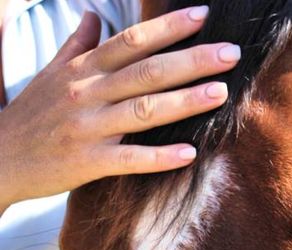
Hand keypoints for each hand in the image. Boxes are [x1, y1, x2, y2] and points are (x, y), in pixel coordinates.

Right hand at [0, 6, 240, 208]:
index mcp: (83, 69)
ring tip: (220, 93)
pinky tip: (190, 154)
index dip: (168, 28)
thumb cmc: (33, 115)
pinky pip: (129, 159)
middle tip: (231, 54)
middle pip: (147, 71)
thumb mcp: (51, 73)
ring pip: (143, 110)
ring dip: (185, 102)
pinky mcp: (86, 163)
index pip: (131, 42)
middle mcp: (87, 93)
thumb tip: (93, 17)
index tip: (203, 16)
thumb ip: (77, 45)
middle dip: (192, 60)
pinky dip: (159, 157)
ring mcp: (87, 128)